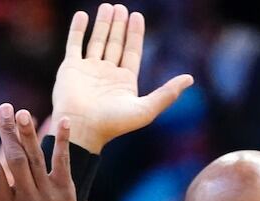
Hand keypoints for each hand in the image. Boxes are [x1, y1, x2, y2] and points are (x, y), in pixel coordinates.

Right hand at [0, 105, 95, 200]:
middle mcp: (27, 200)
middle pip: (15, 160)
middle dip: (8, 132)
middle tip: (3, 108)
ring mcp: (48, 195)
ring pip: (36, 158)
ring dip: (29, 133)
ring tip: (21, 112)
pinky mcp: (66, 191)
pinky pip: (63, 162)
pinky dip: (63, 141)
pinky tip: (64, 120)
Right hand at [52, 5, 192, 152]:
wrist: (81, 129)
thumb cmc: (113, 123)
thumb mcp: (146, 109)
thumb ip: (167, 93)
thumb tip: (190, 78)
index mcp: (123, 82)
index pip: (132, 52)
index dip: (135, 34)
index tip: (137, 16)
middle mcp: (106, 75)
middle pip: (115, 44)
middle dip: (118, 26)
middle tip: (121, 8)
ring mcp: (87, 70)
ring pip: (96, 41)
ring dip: (102, 24)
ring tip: (108, 6)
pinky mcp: (70, 68)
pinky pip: (74, 44)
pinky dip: (77, 30)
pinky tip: (82, 16)